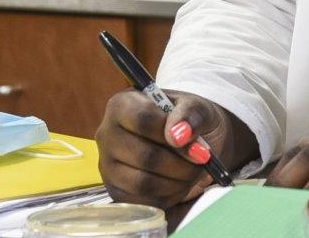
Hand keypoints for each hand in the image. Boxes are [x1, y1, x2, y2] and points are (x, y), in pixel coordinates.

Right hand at [97, 90, 255, 210]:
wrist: (187, 141)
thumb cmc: (187, 120)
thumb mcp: (196, 107)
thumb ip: (190, 114)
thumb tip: (178, 135)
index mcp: (122, 105)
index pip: (142, 119)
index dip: (173, 134)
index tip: (198, 146)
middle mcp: (107, 135)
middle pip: (144, 156)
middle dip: (181, 165)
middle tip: (201, 163)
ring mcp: (108, 166)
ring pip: (143, 183)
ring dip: (177, 183)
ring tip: (192, 173)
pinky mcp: (116, 192)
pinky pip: (144, 202)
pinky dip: (169, 198)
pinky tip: (179, 185)